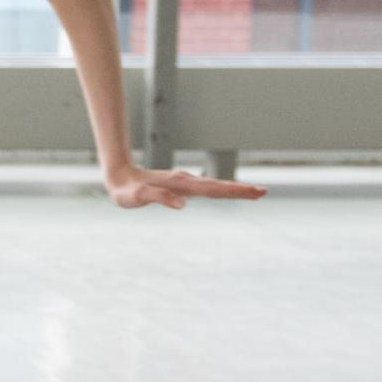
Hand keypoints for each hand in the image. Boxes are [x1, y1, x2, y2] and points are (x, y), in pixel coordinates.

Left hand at [108, 165, 265, 209]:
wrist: (118, 176)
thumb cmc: (126, 189)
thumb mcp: (137, 197)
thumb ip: (157, 198)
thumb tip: (181, 205)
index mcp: (180, 183)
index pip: (211, 189)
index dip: (232, 191)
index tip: (252, 192)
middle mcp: (186, 181)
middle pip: (218, 186)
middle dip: (241, 190)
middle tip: (263, 192)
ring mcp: (186, 182)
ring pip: (215, 186)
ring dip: (235, 189)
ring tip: (256, 192)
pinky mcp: (183, 185)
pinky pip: (208, 188)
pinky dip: (223, 190)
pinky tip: (232, 192)